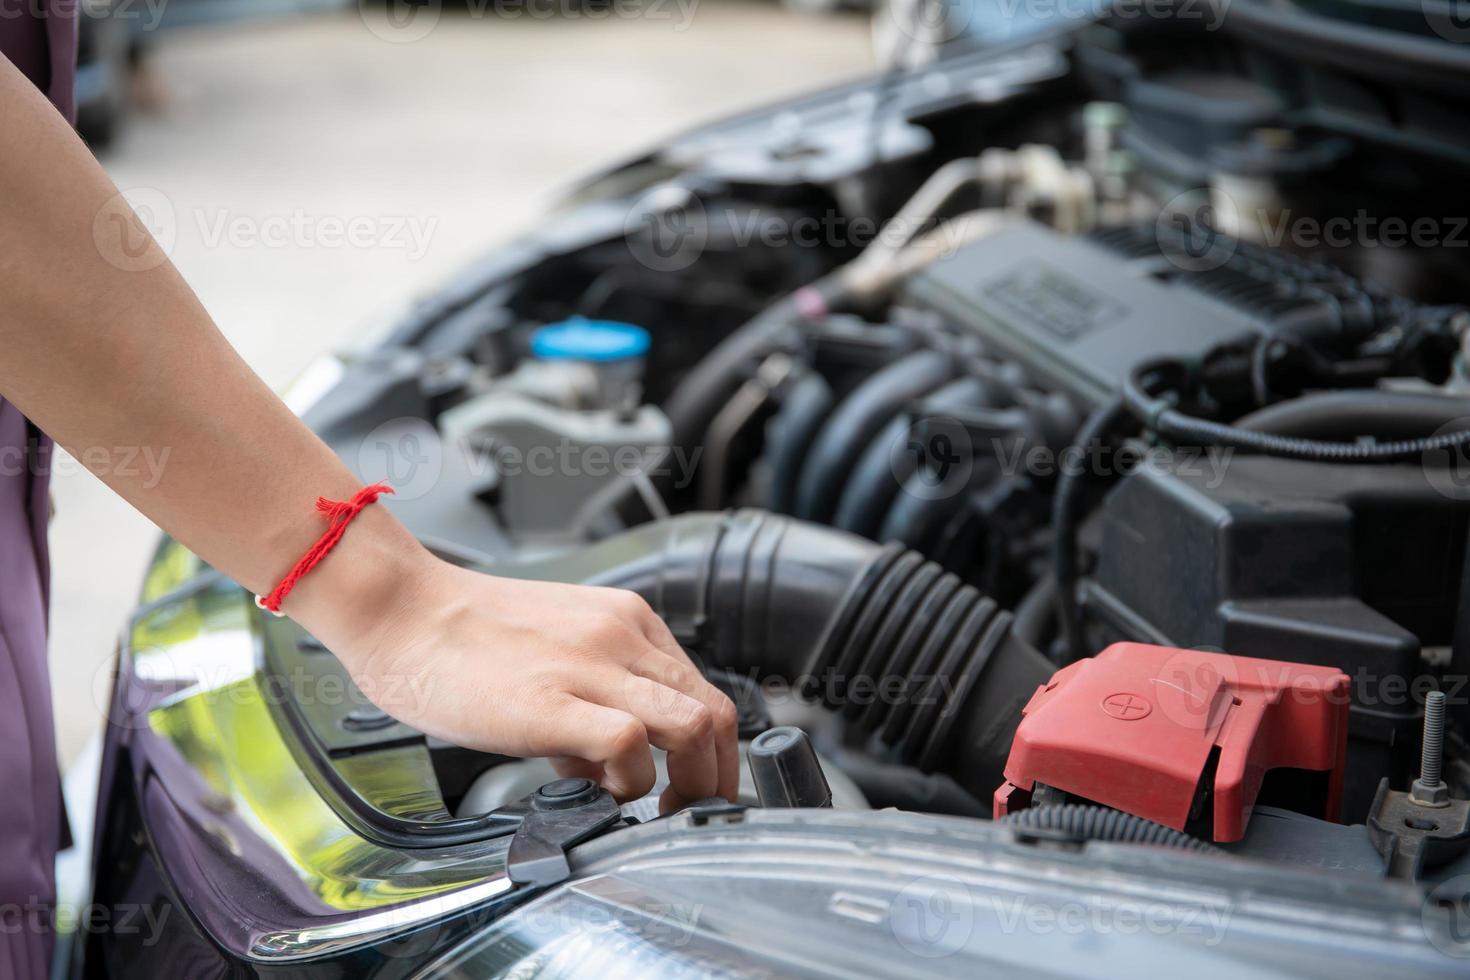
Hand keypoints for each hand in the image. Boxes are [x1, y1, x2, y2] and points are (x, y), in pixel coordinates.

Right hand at [290, 523, 738, 812]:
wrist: (400, 609)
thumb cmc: (460, 636)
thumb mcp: (556, 650)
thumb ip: (595, 696)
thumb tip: (610, 765)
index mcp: (626, 621)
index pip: (704, 690)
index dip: (712, 750)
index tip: (694, 784)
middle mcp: (622, 636)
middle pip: (716, 712)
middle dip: (716, 776)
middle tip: (691, 811)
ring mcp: (592, 666)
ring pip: (693, 726)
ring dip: (690, 784)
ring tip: (657, 811)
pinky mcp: (553, 702)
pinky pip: (631, 745)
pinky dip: (630, 784)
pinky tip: (598, 796)